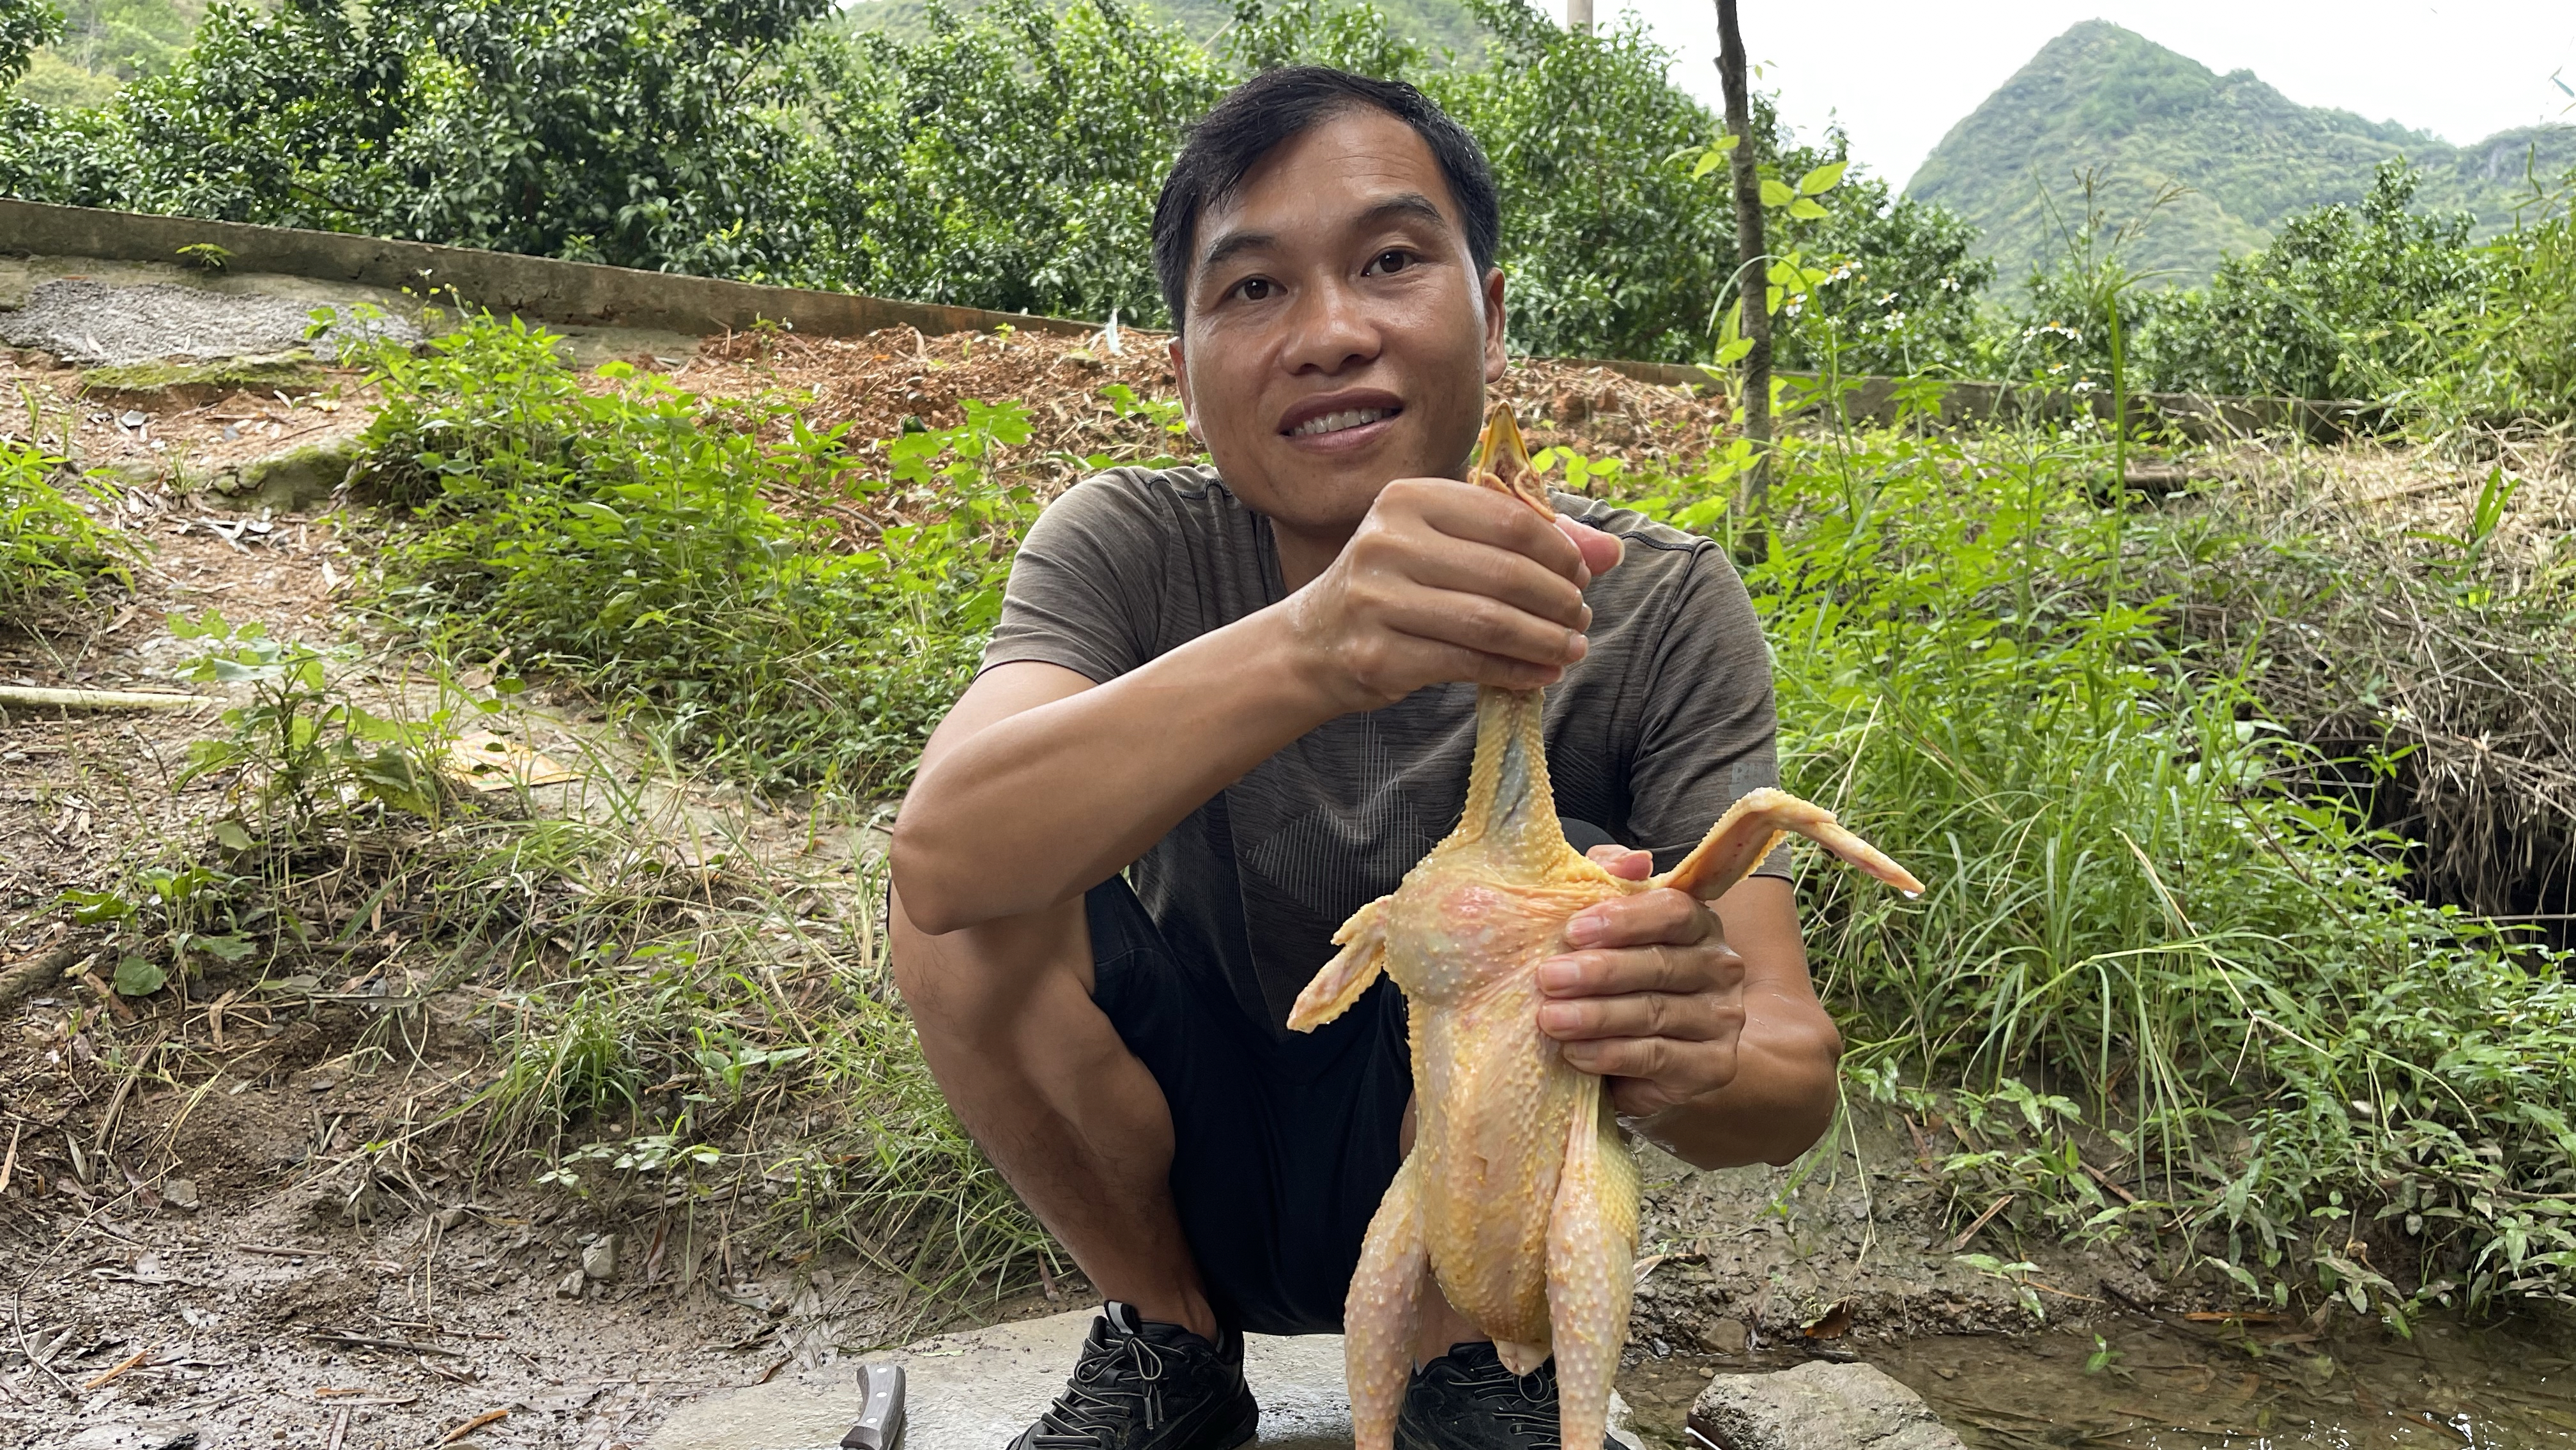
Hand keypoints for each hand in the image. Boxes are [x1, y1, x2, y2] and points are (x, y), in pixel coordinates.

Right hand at [1285, 477, 1624, 712]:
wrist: (1314, 643)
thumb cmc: (1396, 586)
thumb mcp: (1448, 545)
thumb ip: (1526, 539)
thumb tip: (1611, 550)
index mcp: (1408, 498)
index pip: (1510, 519)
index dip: (1560, 551)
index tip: (1581, 576)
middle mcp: (1387, 541)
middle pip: (1506, 572)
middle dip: (1560, 600)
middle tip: (1581, 619)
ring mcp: (1378, 600)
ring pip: (1491, 621)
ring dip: (1545, 640)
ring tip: (1571, 649)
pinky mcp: (1378, 654)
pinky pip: (1468, 663)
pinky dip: (1515, 671)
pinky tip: (1539, 674)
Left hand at [1534, 844, 1746, 1117]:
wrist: (1640, 1056)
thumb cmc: (1617, 979)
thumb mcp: (1605, 928)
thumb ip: (1610, 884)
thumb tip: (1630, 861)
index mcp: (1698, 924)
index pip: (1673, 911)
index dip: (1623, 919)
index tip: (1573, 930)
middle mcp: (1720, 967)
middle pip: (1660, 964)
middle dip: (1599, 971)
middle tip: (1549, 978)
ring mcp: (1722, 1019)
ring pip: (1654, 1013)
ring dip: (1596, 1016)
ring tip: (1550, 1019)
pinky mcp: (1713, 1066)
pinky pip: (1657, 1057)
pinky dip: (1611, 1055)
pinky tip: (1575, 1054)